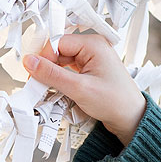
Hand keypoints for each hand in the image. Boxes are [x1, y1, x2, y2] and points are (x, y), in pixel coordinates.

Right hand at [22, 34, 145, 144]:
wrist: (132, 119)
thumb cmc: (115, 102)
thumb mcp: (79, 88)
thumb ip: (51, 74)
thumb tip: (29, 61)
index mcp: (93, 44)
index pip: (58, 42)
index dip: (43, 57)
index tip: (33, 74)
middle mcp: (92, 48)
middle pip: (58, 52)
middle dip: (47, 68)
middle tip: (37, 85)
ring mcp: (91, 59)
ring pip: (61, 63)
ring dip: (53, 76)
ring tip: (47, 91)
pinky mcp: (90, 71)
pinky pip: (68, 71)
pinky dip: (61, 81)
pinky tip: (57, 92)